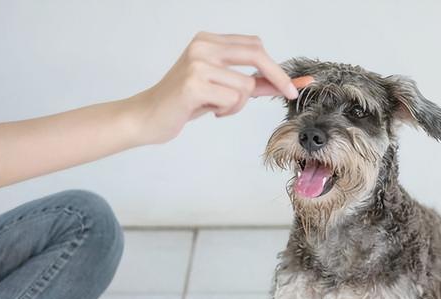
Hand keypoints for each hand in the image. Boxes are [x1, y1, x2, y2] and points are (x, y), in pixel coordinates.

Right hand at [131, 31, 298, 144]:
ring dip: (239, 105)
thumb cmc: (185, 102)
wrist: (147, 116)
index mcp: (208, 41)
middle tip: (290, 94)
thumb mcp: (222, 87)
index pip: (254, 45)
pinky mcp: (193, 84)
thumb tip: (287, 85)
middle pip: (257, 54)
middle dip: (278, 77)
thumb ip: (253, 83)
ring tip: (217, 108)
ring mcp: (197, 64)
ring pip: (246, 86)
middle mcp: (203, 46)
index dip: (276, 66)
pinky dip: (227, 111)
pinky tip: (209, 111)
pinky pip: (233, 100)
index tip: (292, 85)